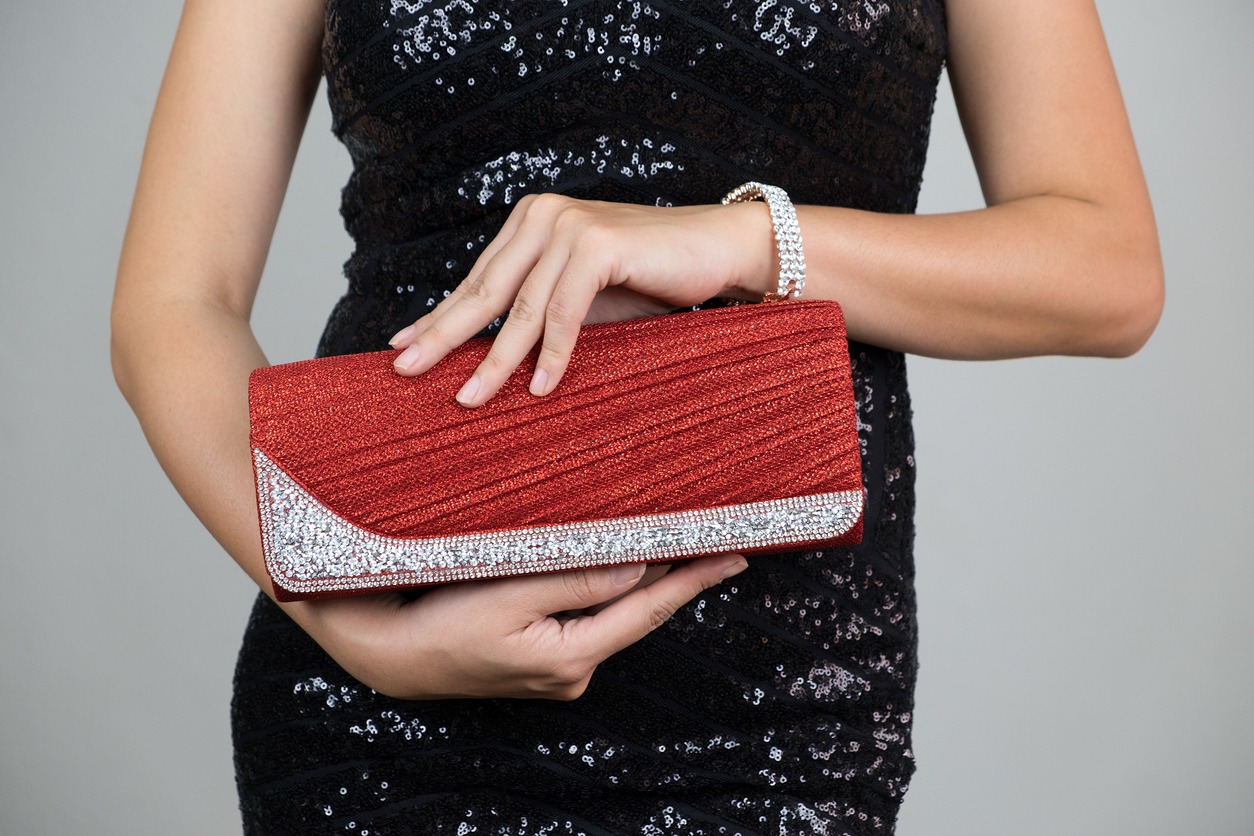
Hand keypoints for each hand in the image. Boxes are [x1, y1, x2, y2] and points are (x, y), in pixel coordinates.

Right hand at [295, 553, 747, 700]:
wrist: (389, 656)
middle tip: (714, 537)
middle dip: (672, 575)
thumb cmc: (439, 622)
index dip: (693, 581)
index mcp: (570, 658)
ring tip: (672, 541)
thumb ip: (574, 579)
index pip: (647, 611)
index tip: (734, 555)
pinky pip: (585, 617)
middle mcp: (571, 672)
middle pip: (635, 612)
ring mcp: (556, 670)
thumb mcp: (506, 592)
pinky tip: (613, 564)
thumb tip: (636, 569)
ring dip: (636, 578)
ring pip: (609, 613)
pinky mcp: (539, 660)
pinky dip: (602, 589)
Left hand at [388, 194, 773, 405]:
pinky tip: (541, 388)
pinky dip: (552, 353)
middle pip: (484, 291)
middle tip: (405, 371)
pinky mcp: (598, 243)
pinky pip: (565, 310)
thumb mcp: (580, 301)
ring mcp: (568, 225)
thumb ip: (536, 316)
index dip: (438, 317)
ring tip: (469, 398)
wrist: (714, 249)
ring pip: (521, 307)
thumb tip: (486, 361)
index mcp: (529, 223)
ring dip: (495, 360)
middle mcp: (541, 217)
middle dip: (443, 337)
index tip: (402, 347)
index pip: (476, 281)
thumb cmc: (648, 279)